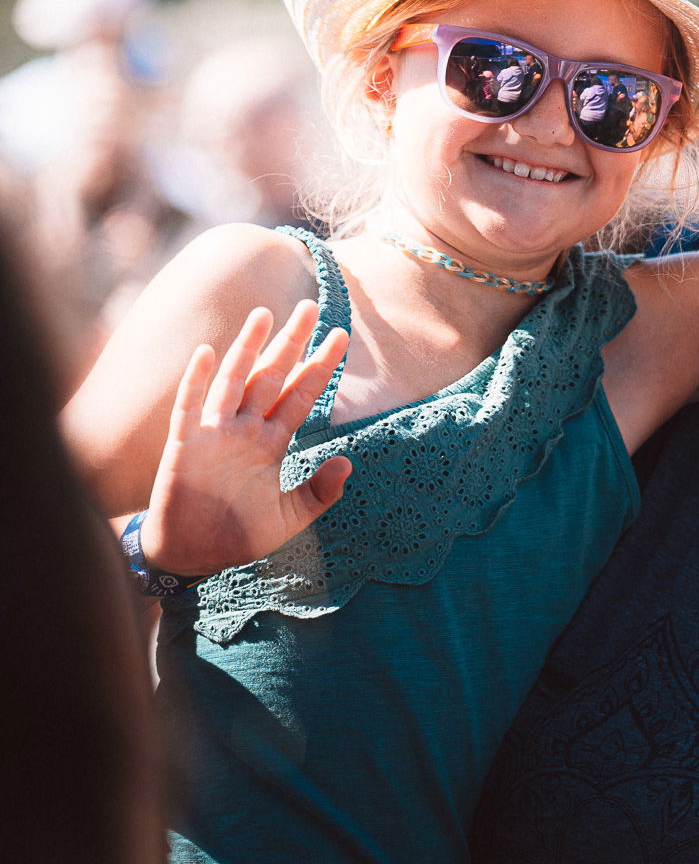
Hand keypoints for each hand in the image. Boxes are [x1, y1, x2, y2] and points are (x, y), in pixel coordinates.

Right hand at [143, 301, 351, 578]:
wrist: (194, 557)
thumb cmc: (239, 535)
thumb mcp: (290, 518)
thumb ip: (319, 492)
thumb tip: (348, 462)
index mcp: (271, 443)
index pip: (301, 395)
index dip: (320, 366)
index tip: (340, 335)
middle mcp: (245, 430)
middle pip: (272, 376)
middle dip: (291, 342)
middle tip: (310, 305)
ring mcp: (215, 435)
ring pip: (234, 381)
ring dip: (248, 348)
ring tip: (264, 313)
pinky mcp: (186, 447)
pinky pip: (190, 408)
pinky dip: (197, 381)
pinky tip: (207, 352)